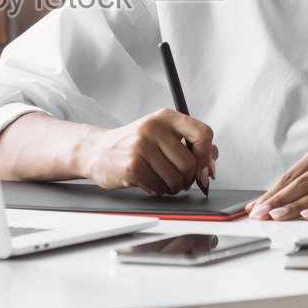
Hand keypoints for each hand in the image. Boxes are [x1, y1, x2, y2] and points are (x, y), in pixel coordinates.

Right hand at [79, 108, 217, 196]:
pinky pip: (160, 188)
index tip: (204, 168)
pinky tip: (147, 181)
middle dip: (188, 178)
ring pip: (176, 180)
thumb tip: (211, 166)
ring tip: (160, 178)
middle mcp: (154, 128)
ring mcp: (141, 146)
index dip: (208, 156)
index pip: (203, 133)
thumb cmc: (133, 144)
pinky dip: (157, 190)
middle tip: (179, 178)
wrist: (96, 150)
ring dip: (172, 187)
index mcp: (165, 117)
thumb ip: (190, 145)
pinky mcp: (132, 166)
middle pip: (191, 164)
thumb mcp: (161, 135)